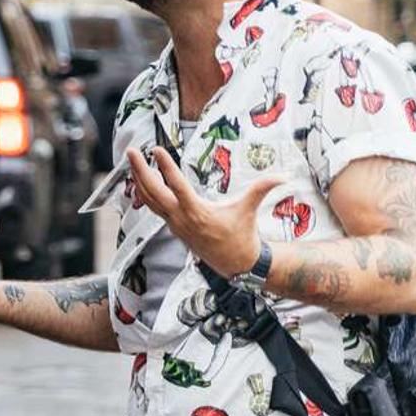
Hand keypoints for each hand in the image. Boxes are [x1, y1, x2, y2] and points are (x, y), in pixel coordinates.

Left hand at [126, 146, 280, 276]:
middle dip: (140, 171)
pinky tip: (139, 180)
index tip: (155, 149)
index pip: (176, 185)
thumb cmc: (242, 235)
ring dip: (138, 180)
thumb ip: (263, 189)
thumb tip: (285, 176)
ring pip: (149, 200)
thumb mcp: (249, 210)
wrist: (236, 265)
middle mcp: (181, 218)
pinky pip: (153, 208)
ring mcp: (174, 224)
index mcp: (198, 212)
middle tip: (131, 151)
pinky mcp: (173, 227)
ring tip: (131, 161)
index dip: (165, 166)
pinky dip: (144, 193)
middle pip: (153, 192)